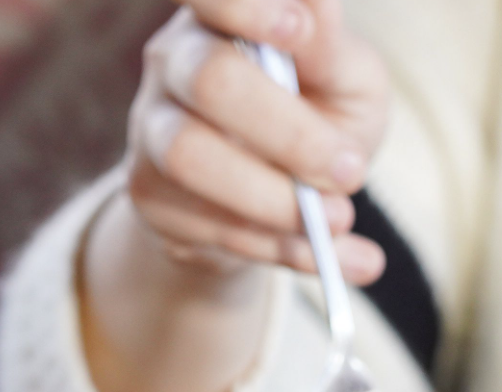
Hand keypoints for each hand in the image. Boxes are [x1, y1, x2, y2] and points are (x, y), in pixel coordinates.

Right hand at [123, 0, 389, 284]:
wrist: (278, 202)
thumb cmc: (319, 116)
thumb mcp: (346, 79)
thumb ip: (330, 49)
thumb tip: (310, 11)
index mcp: (221, 17)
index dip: (245, 7)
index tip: (295, 30)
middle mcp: (175, 61)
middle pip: (210, 80)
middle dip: (291, 134)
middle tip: (352, 172)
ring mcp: (152, 128)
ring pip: (192, 159)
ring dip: (278, 201)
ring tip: (339, 219)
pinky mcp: (149, 196)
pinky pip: (209, 225)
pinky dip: (281, 248)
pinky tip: (332, 257)